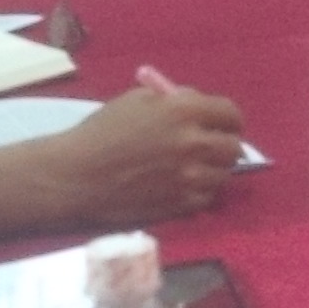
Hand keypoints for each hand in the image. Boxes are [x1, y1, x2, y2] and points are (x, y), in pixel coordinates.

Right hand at [38, 85, 246, 225]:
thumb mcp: (137, 101)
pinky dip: (200, 191)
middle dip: (225, 144)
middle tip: (211, 146)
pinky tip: (182, 186)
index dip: (228, 118)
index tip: (222, 124)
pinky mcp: (181, 206)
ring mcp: (189, 178)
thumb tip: (197, 106)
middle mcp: (193, 144)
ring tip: (194, 167)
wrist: (75, 178)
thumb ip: (173, 102)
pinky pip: (207, 198)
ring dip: (214, 170)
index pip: (230, 113)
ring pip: (224, 175)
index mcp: (183, 111)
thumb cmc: (100, 134)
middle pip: (234, 147)